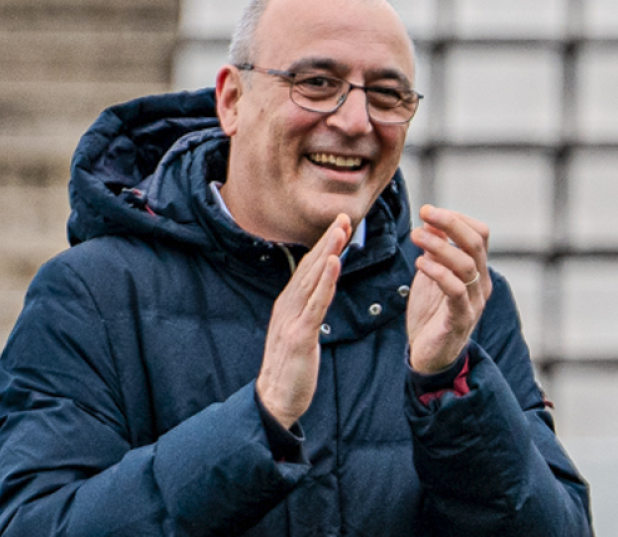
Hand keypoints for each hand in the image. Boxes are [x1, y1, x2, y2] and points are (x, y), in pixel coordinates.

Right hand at [256, 214, 351, 428]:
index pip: (308, 270)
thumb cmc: (289, 370)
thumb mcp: (298, 333)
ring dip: (328, 252)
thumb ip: (307, 312)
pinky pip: (316, 303)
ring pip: (313, 279)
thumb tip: (319, 296)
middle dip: (328, 241)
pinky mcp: (300, 335)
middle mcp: (287, 306)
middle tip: (343, 217)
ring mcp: (292, 319)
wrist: (274, 400)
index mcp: (287, 305)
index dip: (324, 247)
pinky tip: (335, 263)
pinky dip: (326, 281)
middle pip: (310, 267)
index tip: (339, 226)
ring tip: (341, 231)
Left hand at [406, 206, 491, 373]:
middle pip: (476, 243)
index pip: (480, 234)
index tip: (430, 211)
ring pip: (467, 264)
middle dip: (450, 223)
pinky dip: (438, 272)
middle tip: (425, 212)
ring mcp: (473, 302)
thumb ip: (435, 251)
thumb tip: (431, 222)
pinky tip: (420, 263)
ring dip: (440, 245)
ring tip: (416, 236)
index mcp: (477, 271)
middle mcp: (480, 284)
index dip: (457, 218)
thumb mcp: (432, 275)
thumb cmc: (432, 314)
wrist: (429, 356)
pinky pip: (456, 291)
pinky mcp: (459, 319)